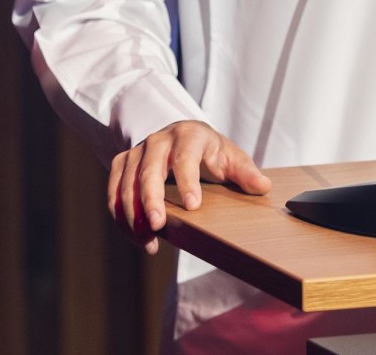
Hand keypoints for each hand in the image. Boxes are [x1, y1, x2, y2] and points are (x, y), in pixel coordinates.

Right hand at [107, 120, 272, 254]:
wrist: (182, 136)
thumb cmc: (210, 151)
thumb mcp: (231, 157)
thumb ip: (245, 172)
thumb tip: (262, 187)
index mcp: (189, 135)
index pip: (185, 156)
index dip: (187, 181)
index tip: (193, 206)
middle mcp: (159, 140)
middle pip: (149, 169)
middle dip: (151, 199)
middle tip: (158, 226)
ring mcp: (138, 150)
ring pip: (126, 181)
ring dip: (133, 213)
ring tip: (148, 240)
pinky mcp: (123, 163)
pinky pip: (114, 189)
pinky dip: (120, 214)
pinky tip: (136, 236)